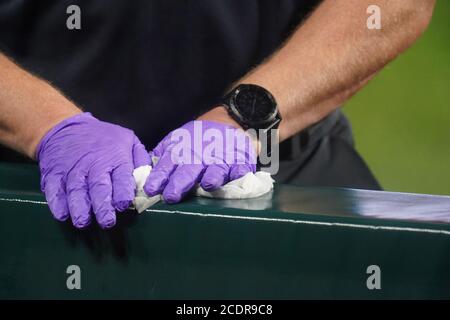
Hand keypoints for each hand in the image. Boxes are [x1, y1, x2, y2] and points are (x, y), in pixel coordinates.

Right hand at [37, 112, 149, 228]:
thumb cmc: (103, 138)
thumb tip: (150, 182)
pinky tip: (63, 214)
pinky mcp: (54, 175)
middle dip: (102, 206)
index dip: (122, 192)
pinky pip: (54, 190)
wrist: (65, 128)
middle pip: (98, 187)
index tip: (124, 205)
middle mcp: (94, 165)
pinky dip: (57, 203)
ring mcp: (72, 170)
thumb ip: (141, 160)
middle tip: (107, 222)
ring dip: (79, 208)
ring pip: (76, 191)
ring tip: (83, 222)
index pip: (121, 178)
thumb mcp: (128, 140)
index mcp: (115, 158)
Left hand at [143, 109, 256, 202]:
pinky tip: (236, 177)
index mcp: (182, 152)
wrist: (228, 119)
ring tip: (207, 184)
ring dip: (212, 176)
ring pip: (216, 169)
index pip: (168, 165)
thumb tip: (143, 171)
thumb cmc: (198, 137)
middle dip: (180, 182)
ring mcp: (221, 158)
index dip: (160, 177)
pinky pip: (240, 168)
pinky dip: (239, 172)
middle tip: (172, 196)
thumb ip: (163, 155)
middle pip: (189, 170)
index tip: (151, 189)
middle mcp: (200, 156)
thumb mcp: (177, 141)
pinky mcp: (240, 161)